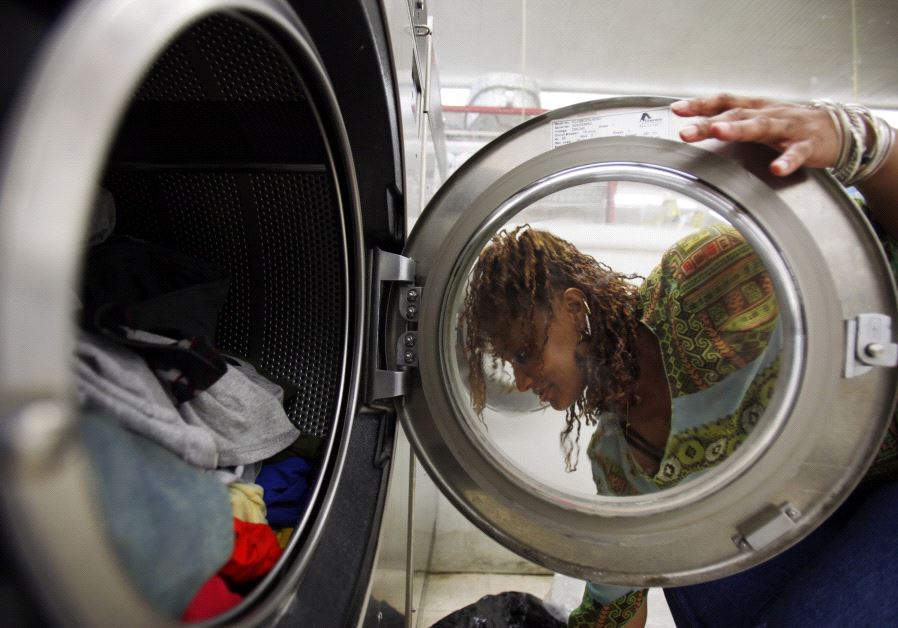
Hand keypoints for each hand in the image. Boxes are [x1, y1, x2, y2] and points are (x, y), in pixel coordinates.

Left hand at [671, 93, 840, 176]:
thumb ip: (732, 123)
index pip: (724, 102)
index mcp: (755, 108)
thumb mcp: (760, 119)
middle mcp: (769, 114)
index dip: (701, 104)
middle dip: (709, 123)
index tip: (677, 109)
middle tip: (686, 132)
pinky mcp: (809, 144)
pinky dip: (787, 160)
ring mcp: (789, 128)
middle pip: (736, 115)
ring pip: (762, 126)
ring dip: (739, 129)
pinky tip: (776, 169)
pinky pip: (797, 152)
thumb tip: (697, 129)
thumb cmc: (791, 125)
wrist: (838, 129)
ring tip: (719, 133)